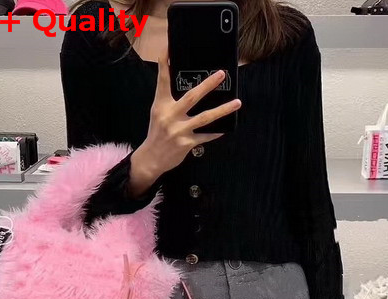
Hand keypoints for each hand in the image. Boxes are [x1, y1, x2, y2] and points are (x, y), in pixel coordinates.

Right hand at [129, 48, 241, 196]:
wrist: (150, 158)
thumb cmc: (157, 133)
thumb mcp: (158, 112)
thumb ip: (169, 98)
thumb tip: (187, 85)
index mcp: (161, 105)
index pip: (162, 82)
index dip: (164, 65)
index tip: (167, 50)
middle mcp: (170, 116)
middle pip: (192, 97)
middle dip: (208, 85)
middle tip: (221, 74)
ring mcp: (179, 130)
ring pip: (205, 118)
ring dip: (223, 110)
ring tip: (237, 102)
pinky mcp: (187, 143)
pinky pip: (206, 136)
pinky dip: (215, 133)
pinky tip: (225, 129)